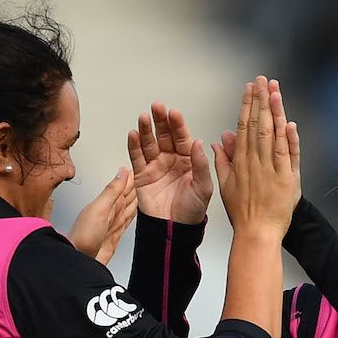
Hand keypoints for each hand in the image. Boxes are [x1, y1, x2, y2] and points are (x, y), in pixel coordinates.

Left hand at [68, 168, 137, 264]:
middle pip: (125, 197)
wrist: (79, 260)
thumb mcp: (99, 208)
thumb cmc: (83, 237)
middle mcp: (109, 213)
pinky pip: (126, 222)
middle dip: (134, 187)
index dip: (129, 178)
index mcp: (106, 203)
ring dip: (134, 200)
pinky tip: (134, 212)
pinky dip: (132, 215)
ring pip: (127, 208)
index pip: (121, 187)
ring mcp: (112, 225)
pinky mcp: (115, 237)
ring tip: (142, 190)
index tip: (137, 168)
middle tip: (143, 176)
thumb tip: (122, 172)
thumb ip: (112, 191)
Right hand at [128, 103, 212, 224]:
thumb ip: (200, 165)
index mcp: (189, 160)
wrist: (175, 229)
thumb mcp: (203, 187)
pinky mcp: (142, 175)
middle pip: (164, 135)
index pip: (182, 137)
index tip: (174, 113)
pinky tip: (133, 134)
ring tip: (143, 118)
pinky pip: (137, 157)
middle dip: (160, 121)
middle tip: (157, 108)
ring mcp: (156, 166)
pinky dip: (134, 145)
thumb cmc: (192, 211)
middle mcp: (172, 160)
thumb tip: (199, 142)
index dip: (178, 125)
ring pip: (149, 143)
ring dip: (146, 129)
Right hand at [211, 76, 299, 240]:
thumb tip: (220, 141)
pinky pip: (289, 155)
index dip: (247, 105)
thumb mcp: (227, 185)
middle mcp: (256, 161)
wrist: (257, 232)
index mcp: (241, 161)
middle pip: (258, 125)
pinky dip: (289, 139)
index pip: (244, 126)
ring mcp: (273, 169)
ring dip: (274, 112)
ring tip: (275, 91)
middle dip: (260, 100)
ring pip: (273, 135)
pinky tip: (288, 123)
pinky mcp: (288, 179)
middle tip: (262, 80)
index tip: (249, 88)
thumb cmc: (242, 212)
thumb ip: (223, 161)